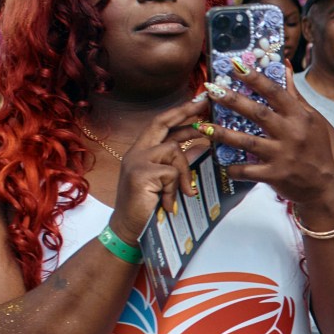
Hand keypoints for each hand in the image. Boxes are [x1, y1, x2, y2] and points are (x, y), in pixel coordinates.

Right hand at [103, 94, 217, 242]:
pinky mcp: (141, 173)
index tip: (198, 102)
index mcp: (141, 152)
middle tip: (204, 102)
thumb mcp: (166, 181)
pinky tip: (169, 203)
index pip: (160, 124)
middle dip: (185, 111)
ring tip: (183, 194)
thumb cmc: (149, 208)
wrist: (129, 231)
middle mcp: (136, 152)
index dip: (179, 112)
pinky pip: (171, 172)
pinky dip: (176, 189)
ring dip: (184, 173)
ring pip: (174, 150)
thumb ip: (179, 162)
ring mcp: (136, 161)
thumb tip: (203, 145)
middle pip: (161, 122)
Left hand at [211, 63, 333, 221]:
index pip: (275, 93)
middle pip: (257, 113)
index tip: (236, 67)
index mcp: (299, 117)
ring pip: (247, 142)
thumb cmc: (316, 149)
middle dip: (232, 100)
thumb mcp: (312, 119)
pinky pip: (248, 171)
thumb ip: (295, 96)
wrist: (324, 185)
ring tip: (203, 127)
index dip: (255, 79)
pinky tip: (221, 162)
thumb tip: (285, 67)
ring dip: (223, 134)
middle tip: (211, 89)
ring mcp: (281, 155)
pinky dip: (233, 168)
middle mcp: (290, 134)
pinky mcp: (274, 175)